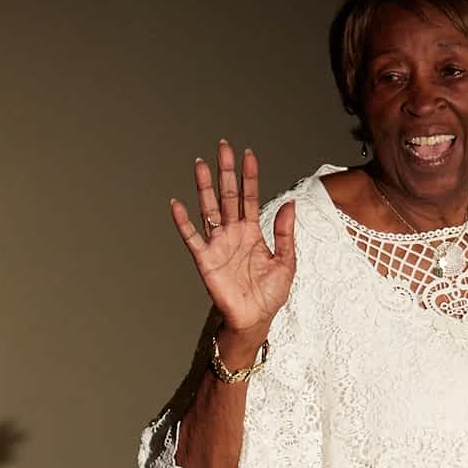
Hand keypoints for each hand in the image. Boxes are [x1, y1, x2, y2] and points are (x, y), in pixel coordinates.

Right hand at [169, 140, 295, 338]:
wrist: (255, 320)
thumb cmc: (269, 294)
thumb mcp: (286, 262)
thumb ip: (285, 233)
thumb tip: (290, 203)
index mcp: (252, 232)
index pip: (250, 197)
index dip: (249, 176)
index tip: (248, 154)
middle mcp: (233, 233)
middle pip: (228, 196)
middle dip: (226, 172)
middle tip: (223, 147)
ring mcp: (218, 244)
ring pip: (209, 209)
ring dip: (205, 187)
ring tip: (200, 164)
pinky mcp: (206, 260)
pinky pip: (192, 238)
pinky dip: (183, 222)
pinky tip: (177, 204)